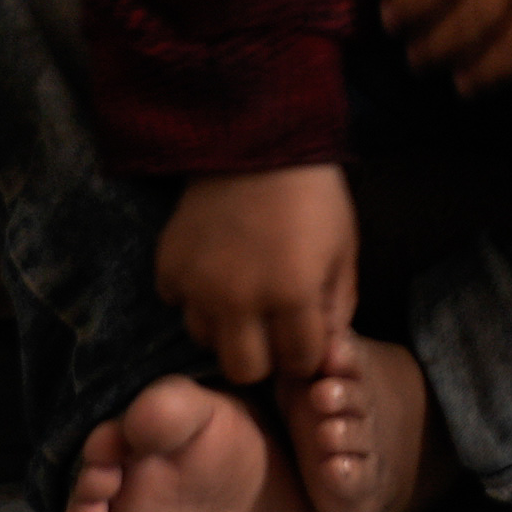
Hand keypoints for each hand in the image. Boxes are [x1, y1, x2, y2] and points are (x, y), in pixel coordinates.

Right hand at [152, 163, 363, 420]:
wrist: (255, 141)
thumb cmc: (311, 197)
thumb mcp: (343, 249)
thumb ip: (337, 305)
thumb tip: (325, 350)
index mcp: (292, 294)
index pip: (299, 363)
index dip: (307, 354)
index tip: (305, 336)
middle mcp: (240, 299)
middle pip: (245, 370)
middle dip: (263, 356)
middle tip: (269, 328)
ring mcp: (199, 286)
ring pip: (205, 340)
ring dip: (225, 327)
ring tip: (240, 294)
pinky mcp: (169, 267)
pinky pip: (177, 304)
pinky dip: (194, 296)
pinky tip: (213, 269)